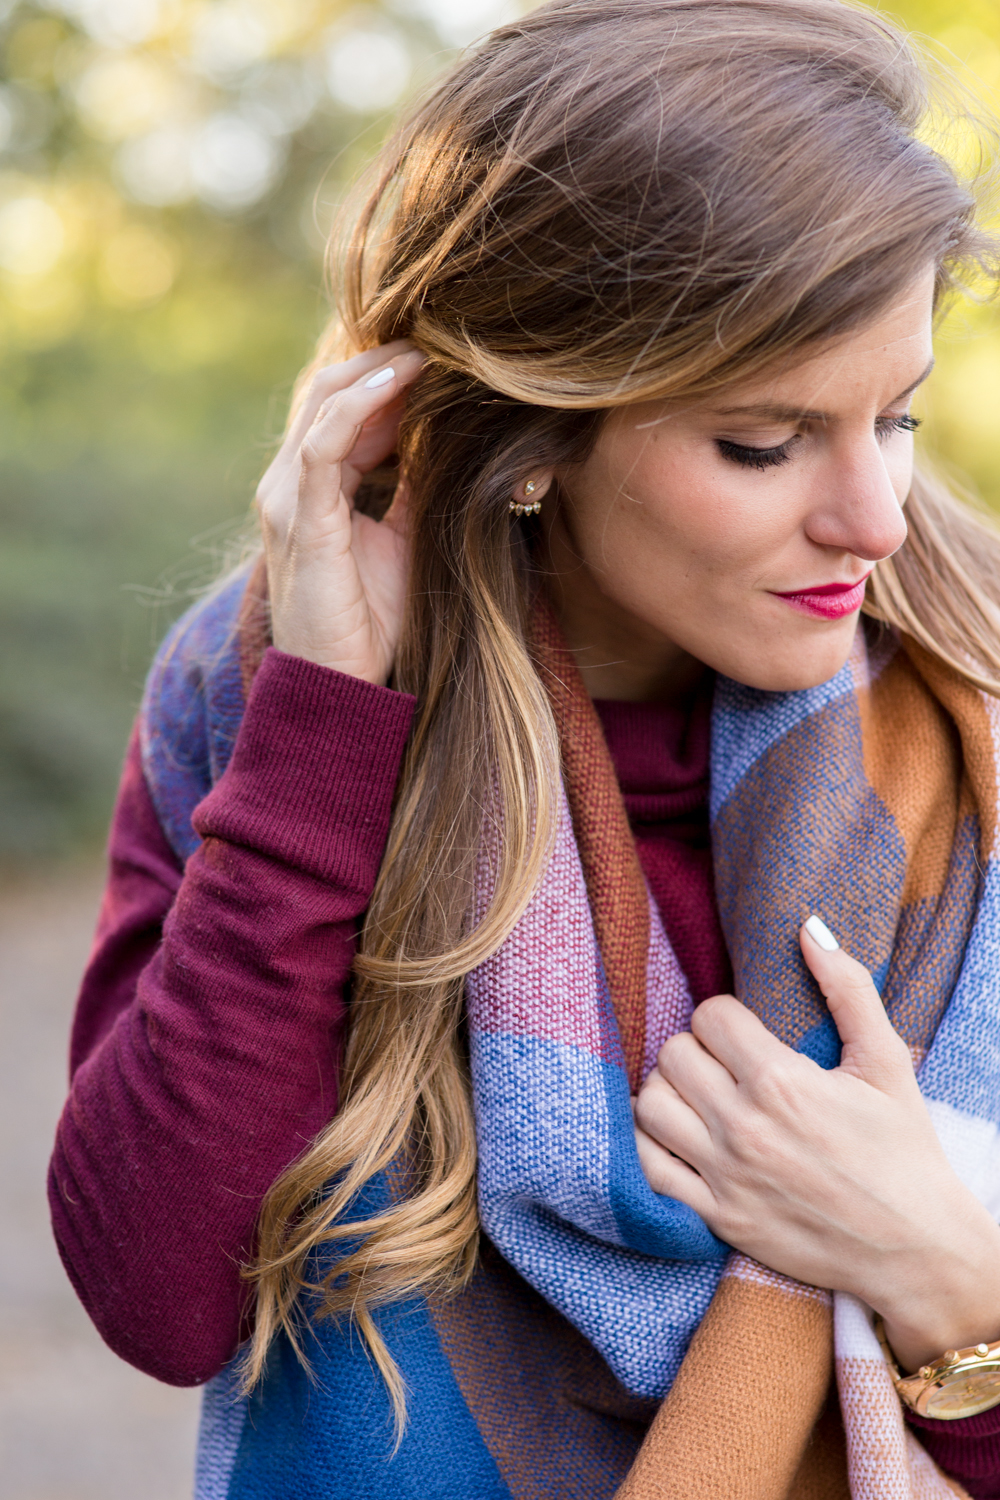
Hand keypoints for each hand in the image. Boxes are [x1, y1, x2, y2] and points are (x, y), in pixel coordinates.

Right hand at [256, 341, 425, 684]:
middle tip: (438, 338)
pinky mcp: (300, 521)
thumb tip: (450, 442)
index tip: (441, 355)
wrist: (340, 685)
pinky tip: (396, 385)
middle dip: (381, 360)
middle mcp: (290, 484)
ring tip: (425, 350)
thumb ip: (415, 489)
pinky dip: (358, 408)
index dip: (387, 376)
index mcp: (311, 487)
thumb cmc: (371, 620)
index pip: (342, 408)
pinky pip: (321, 446)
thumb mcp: (405, 539)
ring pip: (324, 408)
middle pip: (328, 392)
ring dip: (375, 373)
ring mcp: (288, 499)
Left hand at [634, 919, 999, 1370]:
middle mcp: (744, 1126)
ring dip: (669, 1092)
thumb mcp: (886, 1061)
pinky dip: (651, 1146)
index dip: (726, 1017)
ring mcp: (725, 1175)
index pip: (709, 1016)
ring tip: (700, 1096)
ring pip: (650, 1105)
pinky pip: (647, 1169)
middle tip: (724, 1064)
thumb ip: (847, 987)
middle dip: (696, 1050)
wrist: (918, 1250)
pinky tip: (679, 1136)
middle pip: (673, 1054)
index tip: (747, 1034)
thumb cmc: (906, 1151)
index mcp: (782, 1080)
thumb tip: (809, 927)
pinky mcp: (716, 1218)